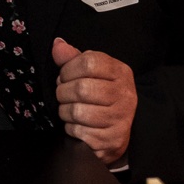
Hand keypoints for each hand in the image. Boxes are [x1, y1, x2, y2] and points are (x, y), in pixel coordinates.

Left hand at [51, 37, 136, 163]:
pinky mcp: (113, 139)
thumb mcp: (90, 73)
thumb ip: (72, 58)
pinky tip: (76, 125)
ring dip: (64, 112)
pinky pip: (79, 131)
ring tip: (68, 110)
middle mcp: (125, 94)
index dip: (68, 69)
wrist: (117, 129)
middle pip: (81, 88)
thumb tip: (57, 44)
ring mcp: (121, 118)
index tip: (64, 76)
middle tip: (62, 95)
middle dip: (63, 92)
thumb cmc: (99, 95)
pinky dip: (71, 128)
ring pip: (78, 111)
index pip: (89, 62)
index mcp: (121, 72)